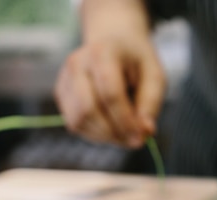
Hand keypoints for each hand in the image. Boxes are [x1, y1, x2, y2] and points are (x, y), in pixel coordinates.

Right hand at [54, 0, 165, 147]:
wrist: (113, 40)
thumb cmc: (136, 60)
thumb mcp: (154, 76)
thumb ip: (151, 103)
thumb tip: (145, 132)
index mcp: (103, 53)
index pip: (110, 93)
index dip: (125, 121)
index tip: (141, 139)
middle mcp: (77, 63)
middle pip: (89, 109)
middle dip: (114, 132)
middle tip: (134, 141)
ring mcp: (65, 78)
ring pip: (78, 120)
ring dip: (104, 136)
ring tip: (125, 135)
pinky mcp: (61, 93)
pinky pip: (74, 123)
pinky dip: (95, 134)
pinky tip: (112, 129)